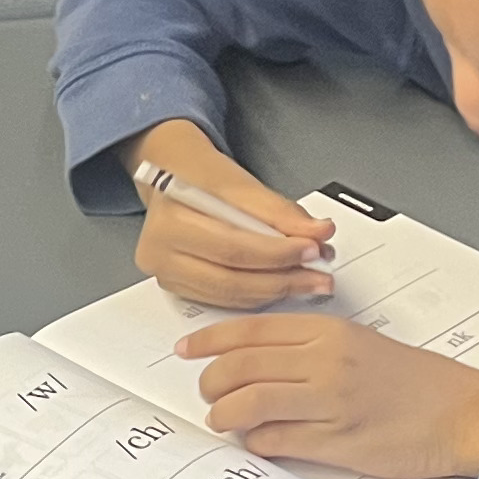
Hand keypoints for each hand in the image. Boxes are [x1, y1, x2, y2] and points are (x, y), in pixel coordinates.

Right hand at [129, 118, 333, 308]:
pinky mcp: (178, 289)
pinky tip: (283, 285)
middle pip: (231, 279)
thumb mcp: (241, 184)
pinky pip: (225, 301)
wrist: (175, 177)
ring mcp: (166, 276)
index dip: (277, 253)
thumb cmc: (203, 177)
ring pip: (230, 296)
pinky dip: (259, 295)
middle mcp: (159, 254)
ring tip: (309, 281)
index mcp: (169, 222)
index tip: (313, 248)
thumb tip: (319, 232)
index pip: (232, 248)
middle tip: (318, 274)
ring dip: (276, 291)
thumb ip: (280, 212)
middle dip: (282, 278)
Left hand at [177, 313, 478, 478]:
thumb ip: (310, 350)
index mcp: (329, 332)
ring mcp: (330, 402)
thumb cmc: (417, 383)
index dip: (209, 341)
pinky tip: (260, 441)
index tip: (186, 351)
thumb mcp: (360, 347)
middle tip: (209, 394)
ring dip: (225, 415)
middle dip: (211, 383)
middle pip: (239, 366)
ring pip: (248, 403)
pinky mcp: (337, 441)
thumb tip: (256, 361)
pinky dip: (256, 442)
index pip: (251, 330)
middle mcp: (326, 362)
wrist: (465, 413)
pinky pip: (275, 440)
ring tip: (225, 421)